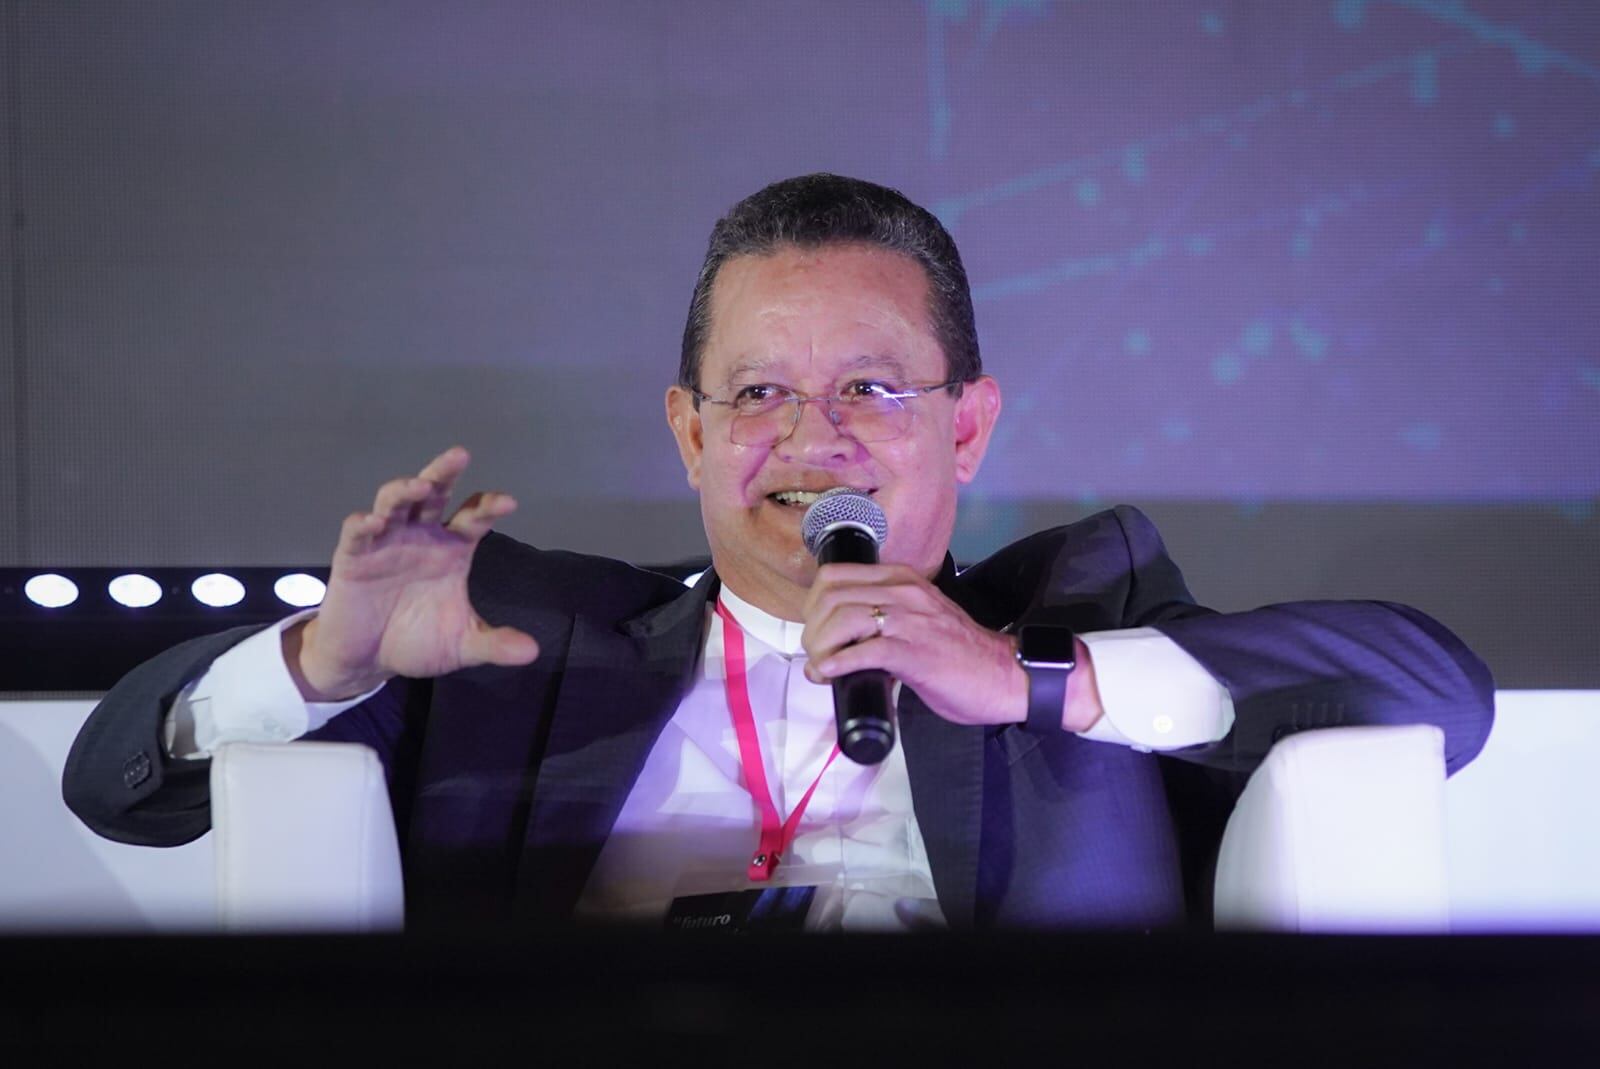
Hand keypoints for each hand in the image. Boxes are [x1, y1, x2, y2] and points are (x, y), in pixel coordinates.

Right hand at [286, 446, 538, 700]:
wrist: (368, 659)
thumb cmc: (416, 641)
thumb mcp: (461, 645)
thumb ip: (493, 645)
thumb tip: (532, 652)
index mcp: (451, 549)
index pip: (474, 518)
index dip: (488, 506)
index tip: (508, 502)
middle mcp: (421, 536)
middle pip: (433, 494)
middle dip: (444, 473)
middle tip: (460, 454)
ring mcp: (385, 541)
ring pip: (394, 503)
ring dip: (404, 490)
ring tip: (420, 485)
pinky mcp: (353, 557)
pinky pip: (357, 533)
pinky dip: (363, 525)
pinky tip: (373, 522)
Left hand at [799, 563, 1103, 731]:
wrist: (1004, 675)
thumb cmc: (961, 654)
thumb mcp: (920, 618)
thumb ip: (888, 616)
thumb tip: (846, 638)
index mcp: (902, 580)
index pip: (836, 575)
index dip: (813, 603)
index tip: (815, 629)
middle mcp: (903, 592)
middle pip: (831, 595)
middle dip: (812, 627)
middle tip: (816, 653)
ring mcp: (909, 621)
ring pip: (842, 618)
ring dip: (820, 647)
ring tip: (821, 667)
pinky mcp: (914, 652)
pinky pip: (862, 651)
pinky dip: (836, 664)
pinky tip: (830, 675)